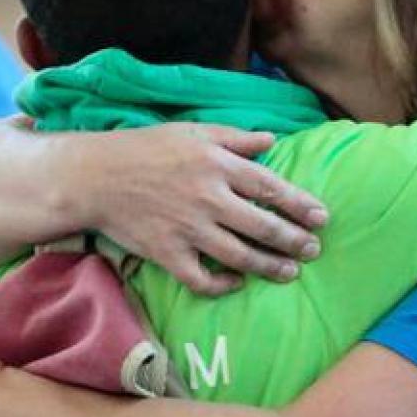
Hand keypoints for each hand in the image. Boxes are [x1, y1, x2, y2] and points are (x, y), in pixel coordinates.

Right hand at [81, 124, 327, 295]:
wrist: (94, 177)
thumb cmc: (145, 148)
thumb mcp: (193, 132)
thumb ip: (235, 138)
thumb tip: (272, 141)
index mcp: (216, 165)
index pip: (270, 187)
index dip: (299, 204)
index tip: (322, 217)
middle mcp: (207, 198)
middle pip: (262, 226)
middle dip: (293, 240)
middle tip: (313, 250)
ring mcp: (187, 229)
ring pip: (239, 256)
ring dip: (269, 267)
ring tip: (290, 273)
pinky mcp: (166, 254)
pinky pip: (201, 279)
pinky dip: (222, 285)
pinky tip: (238, 283)